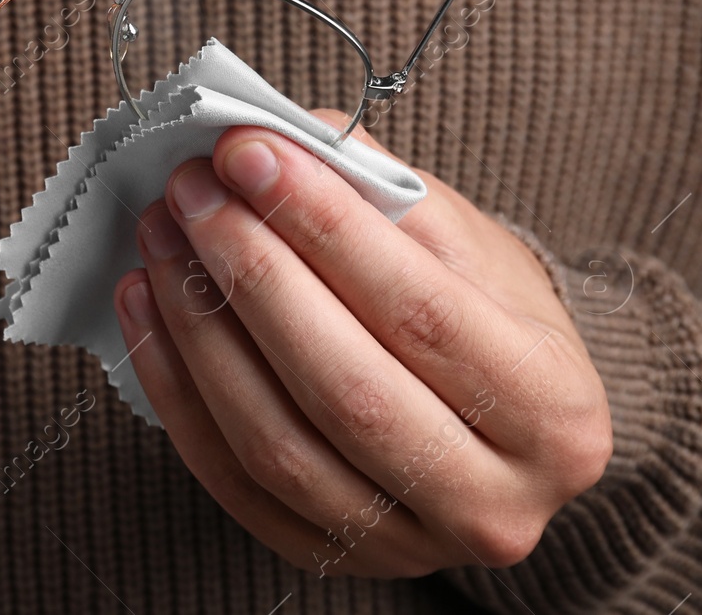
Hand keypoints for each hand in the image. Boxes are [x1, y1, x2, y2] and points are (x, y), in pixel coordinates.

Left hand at [113, 116, 611, 575]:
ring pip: (275, 444)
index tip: (247, 152)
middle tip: (192, 192)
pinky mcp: (328, 558)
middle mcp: (494, 500)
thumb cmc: (479, 310)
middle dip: (250, 275)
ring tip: (161, 240)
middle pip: (344, 389)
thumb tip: (264, 143)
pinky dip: (176, 390)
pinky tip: (148, 309)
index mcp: (553, 409)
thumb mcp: (462, 239)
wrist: (495, 415)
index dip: (321, 226)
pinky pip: (230, 481)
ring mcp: (408, 546)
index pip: (420, 310)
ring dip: (198, 329)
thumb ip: (372, 188)